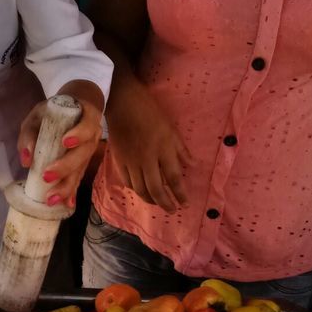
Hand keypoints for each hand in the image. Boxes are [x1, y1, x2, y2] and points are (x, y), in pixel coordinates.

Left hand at [18, 81, 103, 207]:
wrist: (78, 108)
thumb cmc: (55, 111)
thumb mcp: (39, 114)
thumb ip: (30, 133)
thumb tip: (26, 160)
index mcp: (86, 118)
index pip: (87, 126)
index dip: (79, 134)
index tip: (65, 142)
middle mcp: (92, 136)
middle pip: (83, 154)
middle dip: (65, 167)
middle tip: (47, 177)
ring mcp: (90, 152)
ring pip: (81, 170)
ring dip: (67, 186)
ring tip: (52, 199)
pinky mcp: (84, 164)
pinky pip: (78, 178)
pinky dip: (72, 191)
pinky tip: (67, 204)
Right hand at [108, 88, 191, 212]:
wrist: (122, 102)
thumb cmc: (149, 111)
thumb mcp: (171, 128)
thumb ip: (181, 149)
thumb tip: (192, 165)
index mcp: (163, 149)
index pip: (173, 178)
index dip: (180, 193)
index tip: (185, 203)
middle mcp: (147, 159)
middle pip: (156, 189)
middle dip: (165, 202)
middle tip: (172, 210)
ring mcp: (131, 161)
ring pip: (140, 189)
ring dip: (150, 200)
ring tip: (158, 203)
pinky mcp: (119, 160)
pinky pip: (127, 181)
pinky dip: (136, 190)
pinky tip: (142, 191)